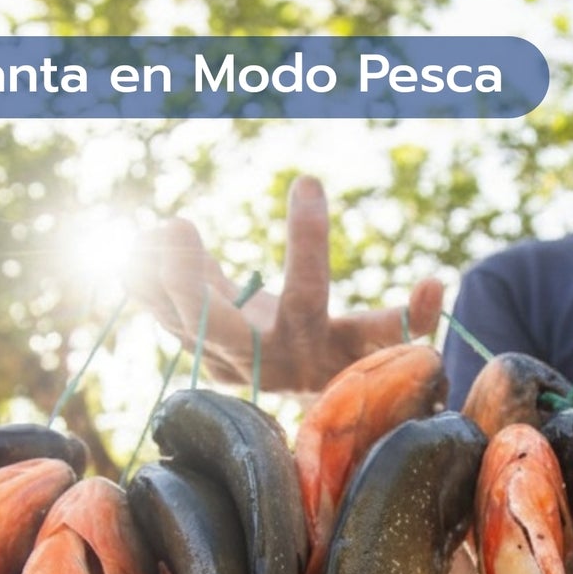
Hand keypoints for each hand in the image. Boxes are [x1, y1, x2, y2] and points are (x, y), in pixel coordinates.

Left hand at [137, 176, 445, 392]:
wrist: (298, 394)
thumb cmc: (342, 358)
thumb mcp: (374, 342)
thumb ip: (406, 319)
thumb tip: (439, 284)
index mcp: (306, 347)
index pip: (306, 293)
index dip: (307, 242)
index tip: (309, 179)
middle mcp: (255, 357)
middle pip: (212, 325)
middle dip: (188, 280)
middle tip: (177, 226)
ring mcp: (216, 355)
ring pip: (172, 314)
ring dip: (156, 269)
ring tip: (160, 223)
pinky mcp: (190, 342)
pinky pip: (156, 308)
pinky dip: (139, 274)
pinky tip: (132, 241)